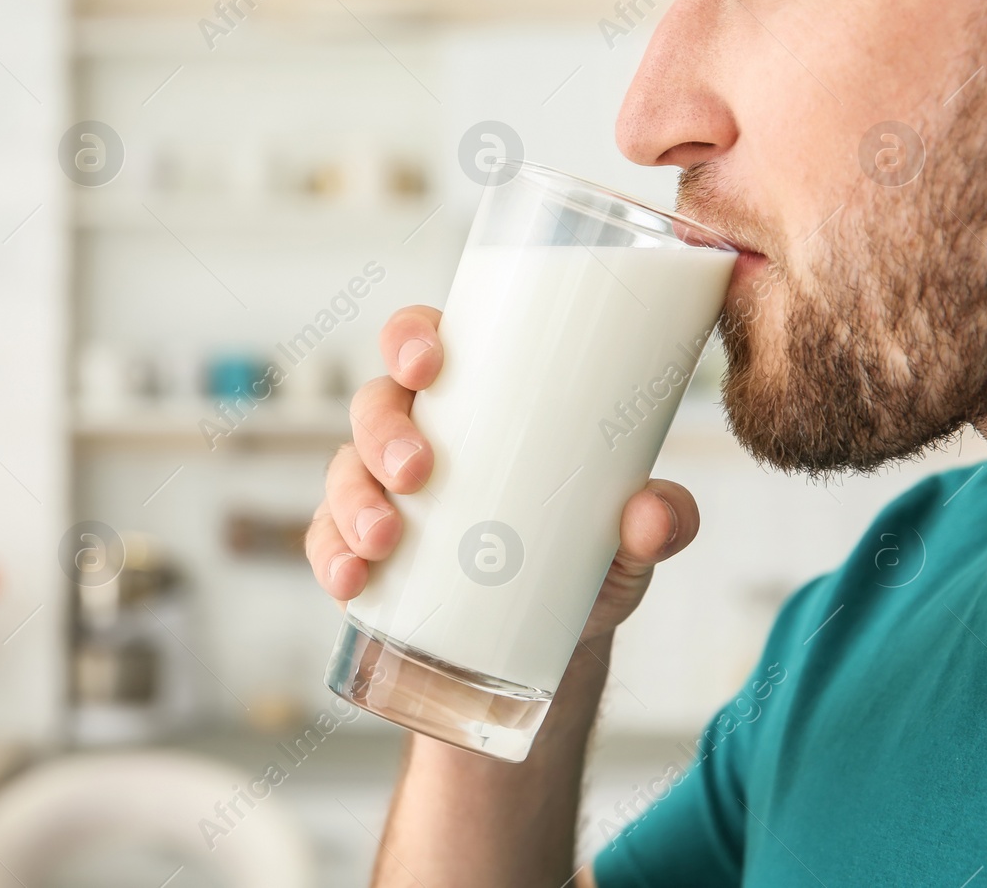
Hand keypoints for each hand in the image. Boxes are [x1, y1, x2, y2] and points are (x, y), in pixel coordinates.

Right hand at [304, 304, 700, 643]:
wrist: (555, 649)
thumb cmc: (585, 560)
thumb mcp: (629, 541)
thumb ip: (662, 520)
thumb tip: (651, 515)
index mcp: (474, 401)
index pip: (423, 341)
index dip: (410, 336)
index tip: (429, 362)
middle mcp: (416, 435)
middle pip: (375, 404)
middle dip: (384, 432)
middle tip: (419, 472)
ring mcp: (381, 494)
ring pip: (343, 472)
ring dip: (354, 500)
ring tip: (384, 540)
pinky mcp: (360, 553)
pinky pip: (325, 542)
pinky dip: (331, 558)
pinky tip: (350, 581)